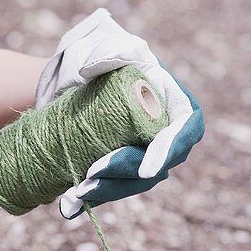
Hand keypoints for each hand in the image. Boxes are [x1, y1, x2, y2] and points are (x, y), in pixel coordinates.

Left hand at [35, 9, 203, 217]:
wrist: (64, 82)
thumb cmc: (90, 56)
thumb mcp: (100, 46)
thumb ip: (106, 52)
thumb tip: (92, 71)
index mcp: (173, 99)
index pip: (186, 129)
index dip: (170, 151)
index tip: (145, 168)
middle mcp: (166, 131)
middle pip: (159, 164)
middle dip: (125, 175)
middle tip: (92, 176)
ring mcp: (145, 152)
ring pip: (135, 182)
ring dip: (108, 190)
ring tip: (78, 193)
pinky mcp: (122, 168)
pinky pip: (114, 187)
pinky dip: (94, 197)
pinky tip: (71, 205)